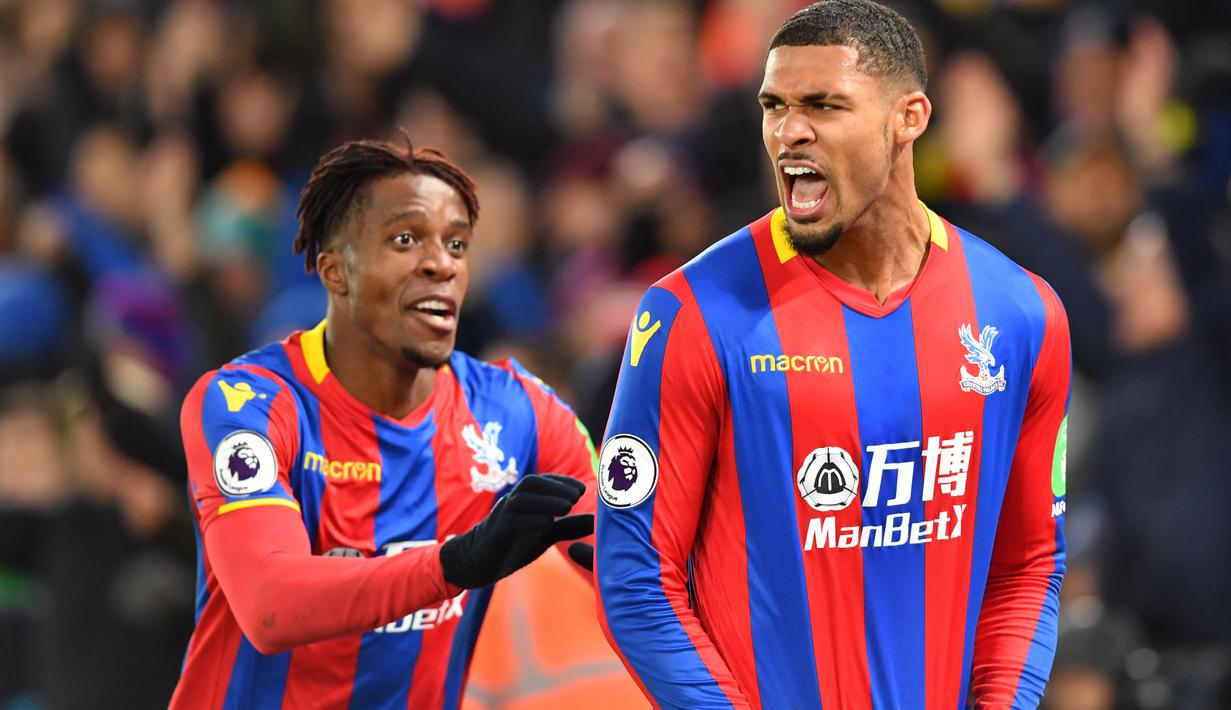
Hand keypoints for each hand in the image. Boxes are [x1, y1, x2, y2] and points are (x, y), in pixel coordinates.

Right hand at [440, 474, 592, 588]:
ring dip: (546, 500)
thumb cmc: (512, 544)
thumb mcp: (544, 535)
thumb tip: (596, 520)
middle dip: (556, 486)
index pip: (542, 482)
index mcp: (523, 501)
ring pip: (521, 499)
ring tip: (568, 507)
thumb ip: (567, 527)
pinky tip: (546, 524)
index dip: (562, 481)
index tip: (582, 489)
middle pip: (531, 484)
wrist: (477, 562)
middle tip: (577, 496)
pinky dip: (529, 520)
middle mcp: (511, 503)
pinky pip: (510, 522)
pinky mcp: (495, 534)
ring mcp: (501, 517)